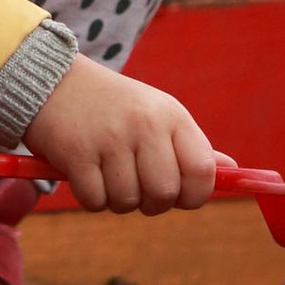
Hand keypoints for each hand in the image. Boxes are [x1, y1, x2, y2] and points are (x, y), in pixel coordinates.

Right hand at [27, 56, 215, 212]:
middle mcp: (144, 124)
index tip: (179, 196)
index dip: (195, 195)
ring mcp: (109, 138)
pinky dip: (91, 198)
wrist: (51, 80)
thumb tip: (232, 171)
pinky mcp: (76, 153)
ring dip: (117, 200)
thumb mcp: (157, 114)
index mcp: (170, 115)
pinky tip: (85, 173)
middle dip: (152, 203)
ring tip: (107, 173)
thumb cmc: (113, 106)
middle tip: (136, 187)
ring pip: (128, 202)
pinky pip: (95, 201)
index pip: (202, 171)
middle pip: (165, 194)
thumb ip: (191, 146)